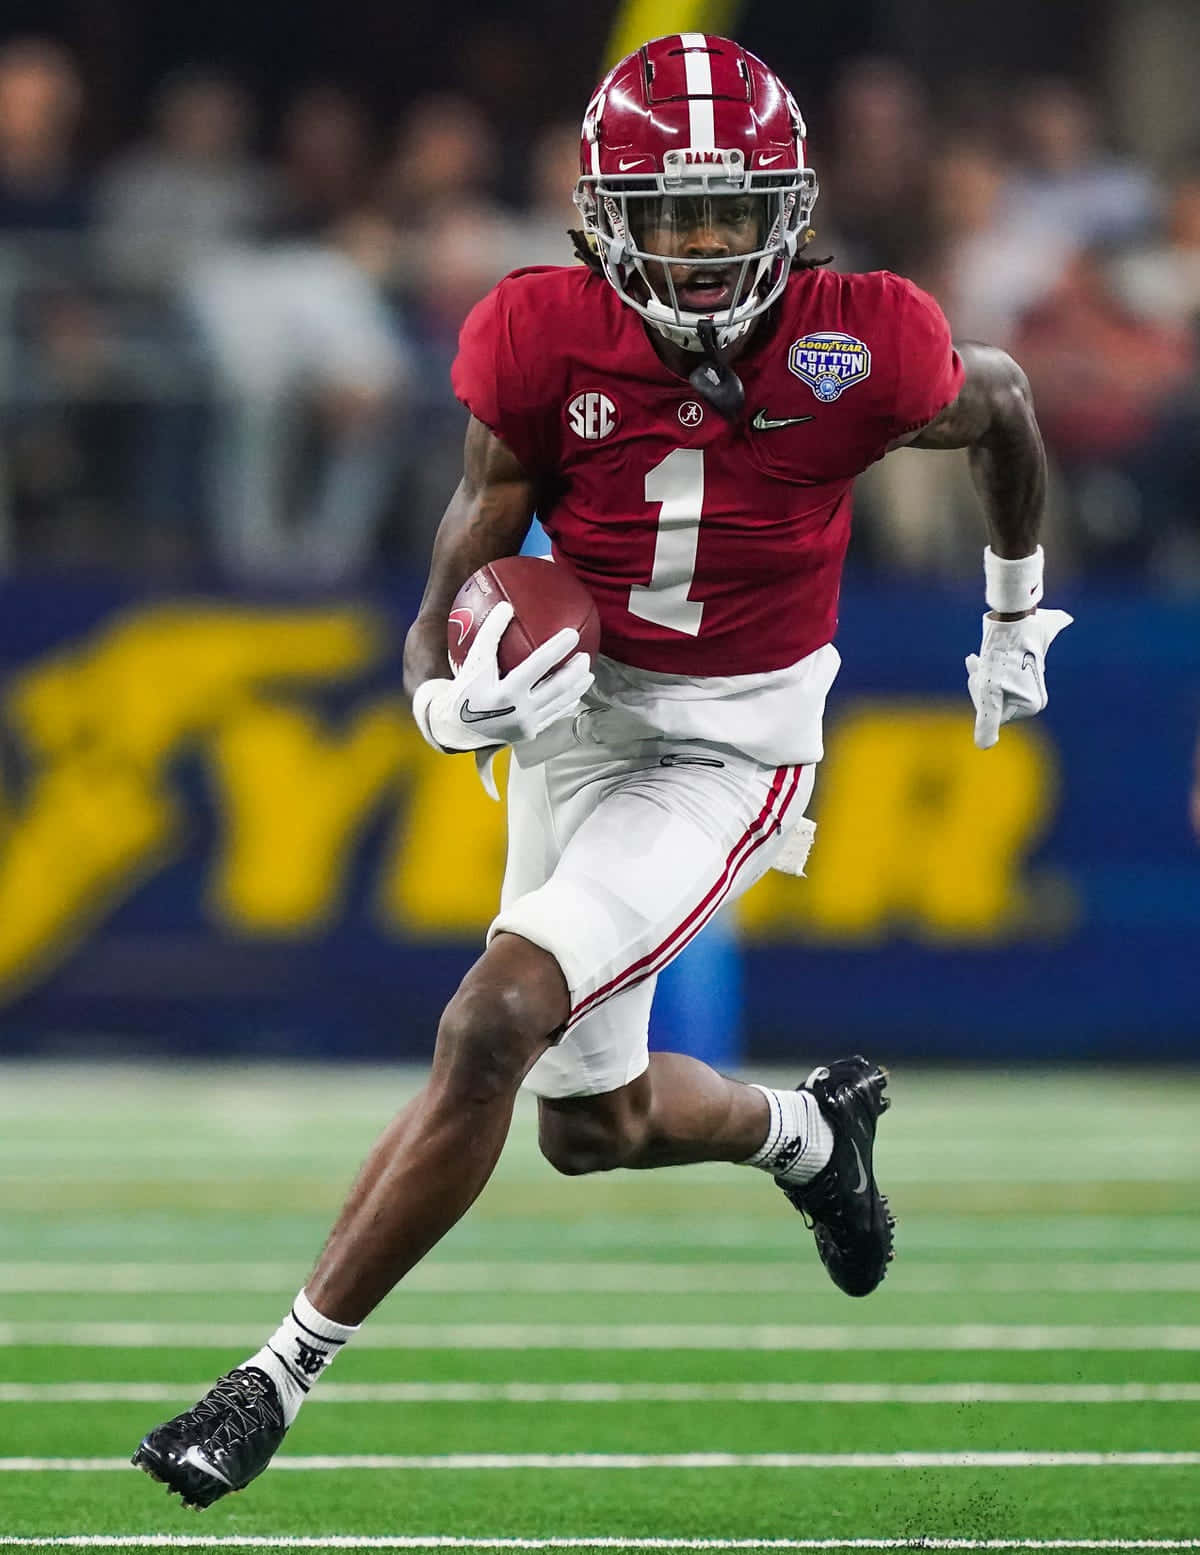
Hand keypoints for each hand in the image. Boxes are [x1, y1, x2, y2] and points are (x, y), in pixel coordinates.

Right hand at [413, 601, 593, 753]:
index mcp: (505, 692)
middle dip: (575, 670)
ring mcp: (527, 724)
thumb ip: (489, 634)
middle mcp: (519, 711)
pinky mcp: (530, 733)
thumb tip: (507, 606)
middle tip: (585, 655)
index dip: (557, 648)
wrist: (459, 729)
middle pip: (557, 687)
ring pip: (561, 703)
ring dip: (577, 688)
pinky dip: (567, 703)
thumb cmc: (466, 690)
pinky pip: (555, 716)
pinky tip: (575, 695)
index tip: (573, 634)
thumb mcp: (474, 662)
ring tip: (587, 673)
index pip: (538, 665)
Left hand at [965, 608, 1072, 749]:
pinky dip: (987, 666)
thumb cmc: (1002, 656)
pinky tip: (979, 656)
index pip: (993, 715)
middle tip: (977, 662)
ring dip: (980, 674)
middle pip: (994, 701)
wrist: (1015, 618)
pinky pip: (1001, 673)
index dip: (980, 697)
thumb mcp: (990, 691)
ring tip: (978, 657)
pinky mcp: (1025, 664)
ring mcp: (1031, 680)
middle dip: (979, 685)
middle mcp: (1036, 695)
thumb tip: (983, 747)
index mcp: (1033, 706)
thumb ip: (987, 720)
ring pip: (994, 686)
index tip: (983, 677)